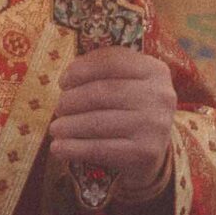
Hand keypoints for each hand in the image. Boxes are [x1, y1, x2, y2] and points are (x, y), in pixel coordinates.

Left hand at [49, 48, 176, 204]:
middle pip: (103, 92)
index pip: (112, 61)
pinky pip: (100, 149)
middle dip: (72, 100)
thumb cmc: (130, 111)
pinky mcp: (145, 153)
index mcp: (155, 71)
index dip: (81, 69)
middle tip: (58, 108)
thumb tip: (66, 79)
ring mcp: (154, 125)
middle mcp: (159, 96)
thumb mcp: (127, 84)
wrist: (152, 151)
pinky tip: (58, 148)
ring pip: (98, 122)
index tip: (63, 81)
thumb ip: (103, 72)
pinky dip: (73, 148)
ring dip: (68, 125)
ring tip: (55, 128)